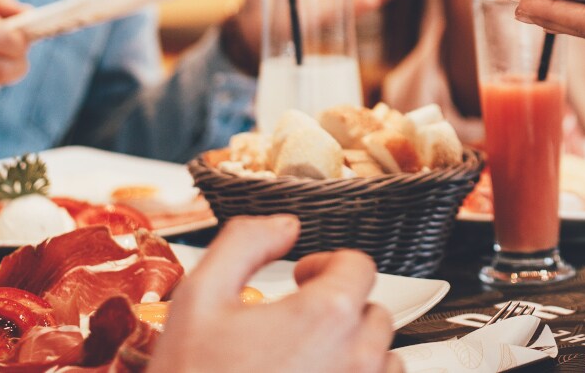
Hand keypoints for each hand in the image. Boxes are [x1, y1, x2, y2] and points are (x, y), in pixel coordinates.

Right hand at [151, 216, 398, 372]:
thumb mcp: (200, 299)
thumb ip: (244, 243)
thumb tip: (283, 225)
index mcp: (327, 316)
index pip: (359, 266)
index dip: (327, 264)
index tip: (302, 278)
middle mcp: (357, 358)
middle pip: (374, 313)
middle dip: (340, 310)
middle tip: (297, 323)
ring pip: (384, 361)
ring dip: (355, 353)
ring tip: (308, 361)